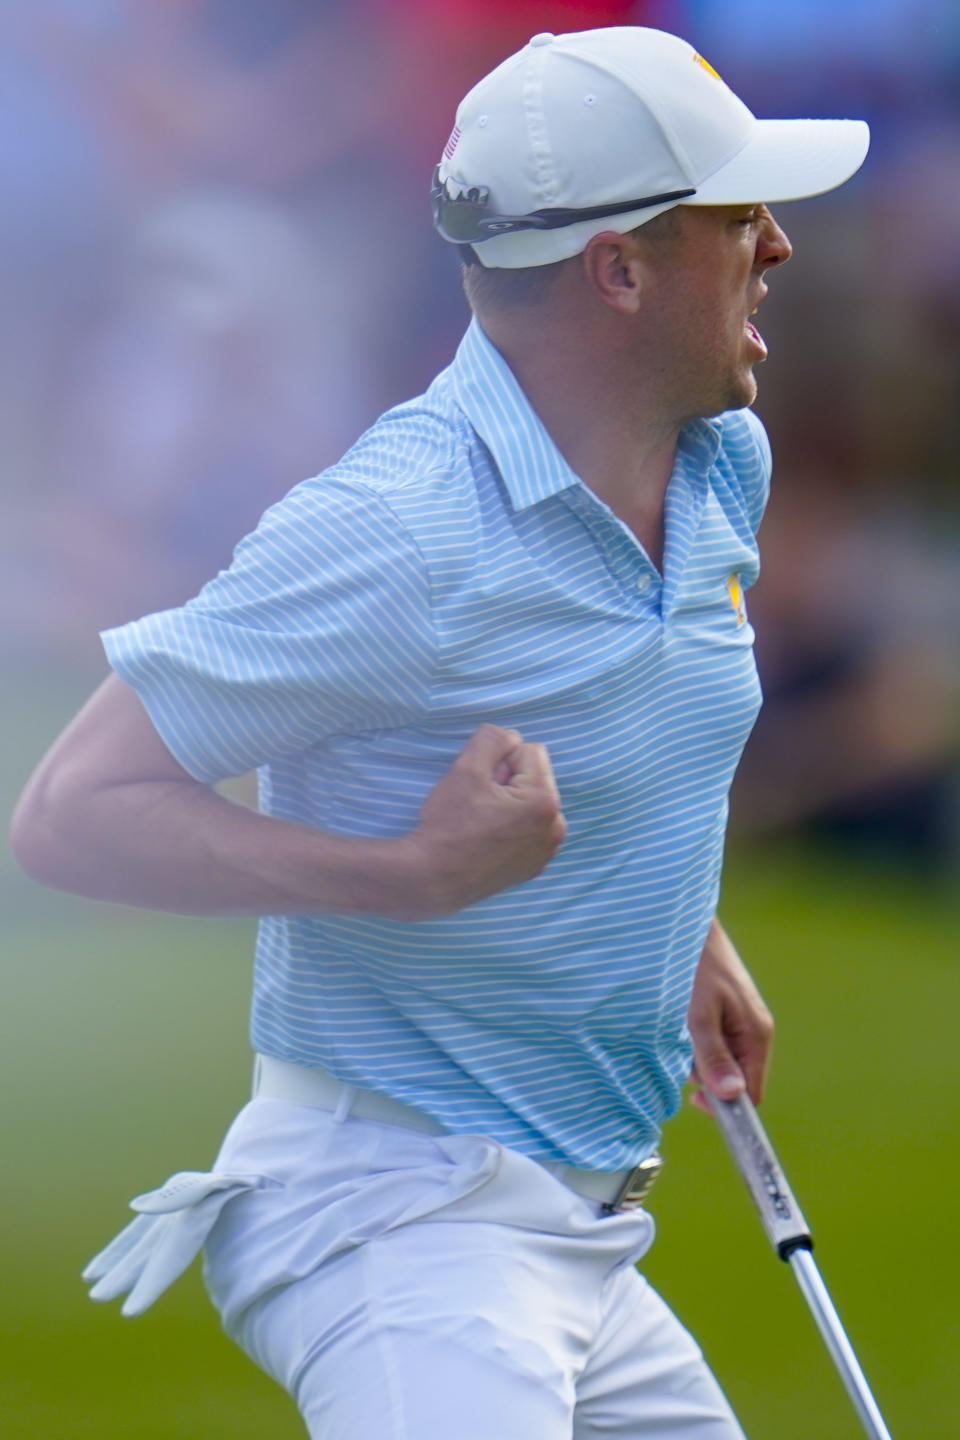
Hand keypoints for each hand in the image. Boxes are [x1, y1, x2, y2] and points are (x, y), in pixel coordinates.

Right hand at [407, 724, 566, 917]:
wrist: (432, 880)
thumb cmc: (448, 825)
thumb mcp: (466, 768)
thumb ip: (493, 739)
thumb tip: (512, 738)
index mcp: (545, 801)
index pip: (529, 751)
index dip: (499, 761)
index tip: (481, 785)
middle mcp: (555, 827)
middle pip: (533, 778)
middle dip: (508, 782)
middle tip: (478, 804)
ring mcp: (546, 851)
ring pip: (529, 803)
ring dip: (510, 804)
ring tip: (481, 823)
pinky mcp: (534, 867)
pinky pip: (527, 829)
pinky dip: (511, 828)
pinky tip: (486, 840)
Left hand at [687, 917, 773, 1113]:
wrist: (686, 925)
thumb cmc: (693, 968)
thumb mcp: (698, 1015)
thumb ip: (714, 1056)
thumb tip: (732, 1096)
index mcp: (757, 1034)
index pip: (752, 1092)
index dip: (727, 1105)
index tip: (693, 1099)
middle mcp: (754, 1031)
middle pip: (735, 1079)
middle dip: (706, 1076)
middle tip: (682, 1051)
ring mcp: (741, 1021)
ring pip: (721, 1061)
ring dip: (696, 1056)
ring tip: (680, 1028)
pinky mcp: (726, 1013)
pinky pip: (713, 1043)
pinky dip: (694, 1040)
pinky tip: (681, 1021)